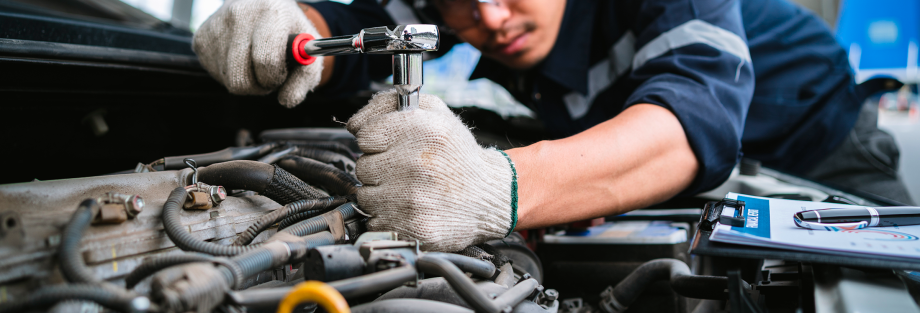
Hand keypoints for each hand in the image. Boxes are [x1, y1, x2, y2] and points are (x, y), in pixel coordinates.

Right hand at [192, 0, 321, 106]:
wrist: (260, 5)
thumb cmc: (286, 31)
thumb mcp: (307, 49)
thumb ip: (306, 78)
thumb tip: (287, 100)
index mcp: (272, 13)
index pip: (266, 60)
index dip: (274, 78)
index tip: (280, 75)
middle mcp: (240, 14)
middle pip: (241, 77)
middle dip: (259, 85)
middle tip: (268, 76)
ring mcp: (216, 26)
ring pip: (228, 80)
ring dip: (246, 81)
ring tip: (255, 65)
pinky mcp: (201, 38)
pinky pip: (215, 74)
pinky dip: (230, 75)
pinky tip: (241, 60)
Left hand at [346, 90, 518, 251]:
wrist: (489, 196)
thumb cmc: (458, 155)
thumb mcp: (435, 112)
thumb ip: (390, 104)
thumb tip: (354, 123)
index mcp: (421, 129)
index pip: (364, 136)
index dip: (376, 142)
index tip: (391, 148)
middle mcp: (415, 163)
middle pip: (362, 167)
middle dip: (380, 169)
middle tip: (405, 171)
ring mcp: (411, 199)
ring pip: (365, 196)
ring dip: (381, 194)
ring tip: (408, 190)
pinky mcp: (411, 227)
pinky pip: (375, 221)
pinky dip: (387, 217)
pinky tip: (410, 209)